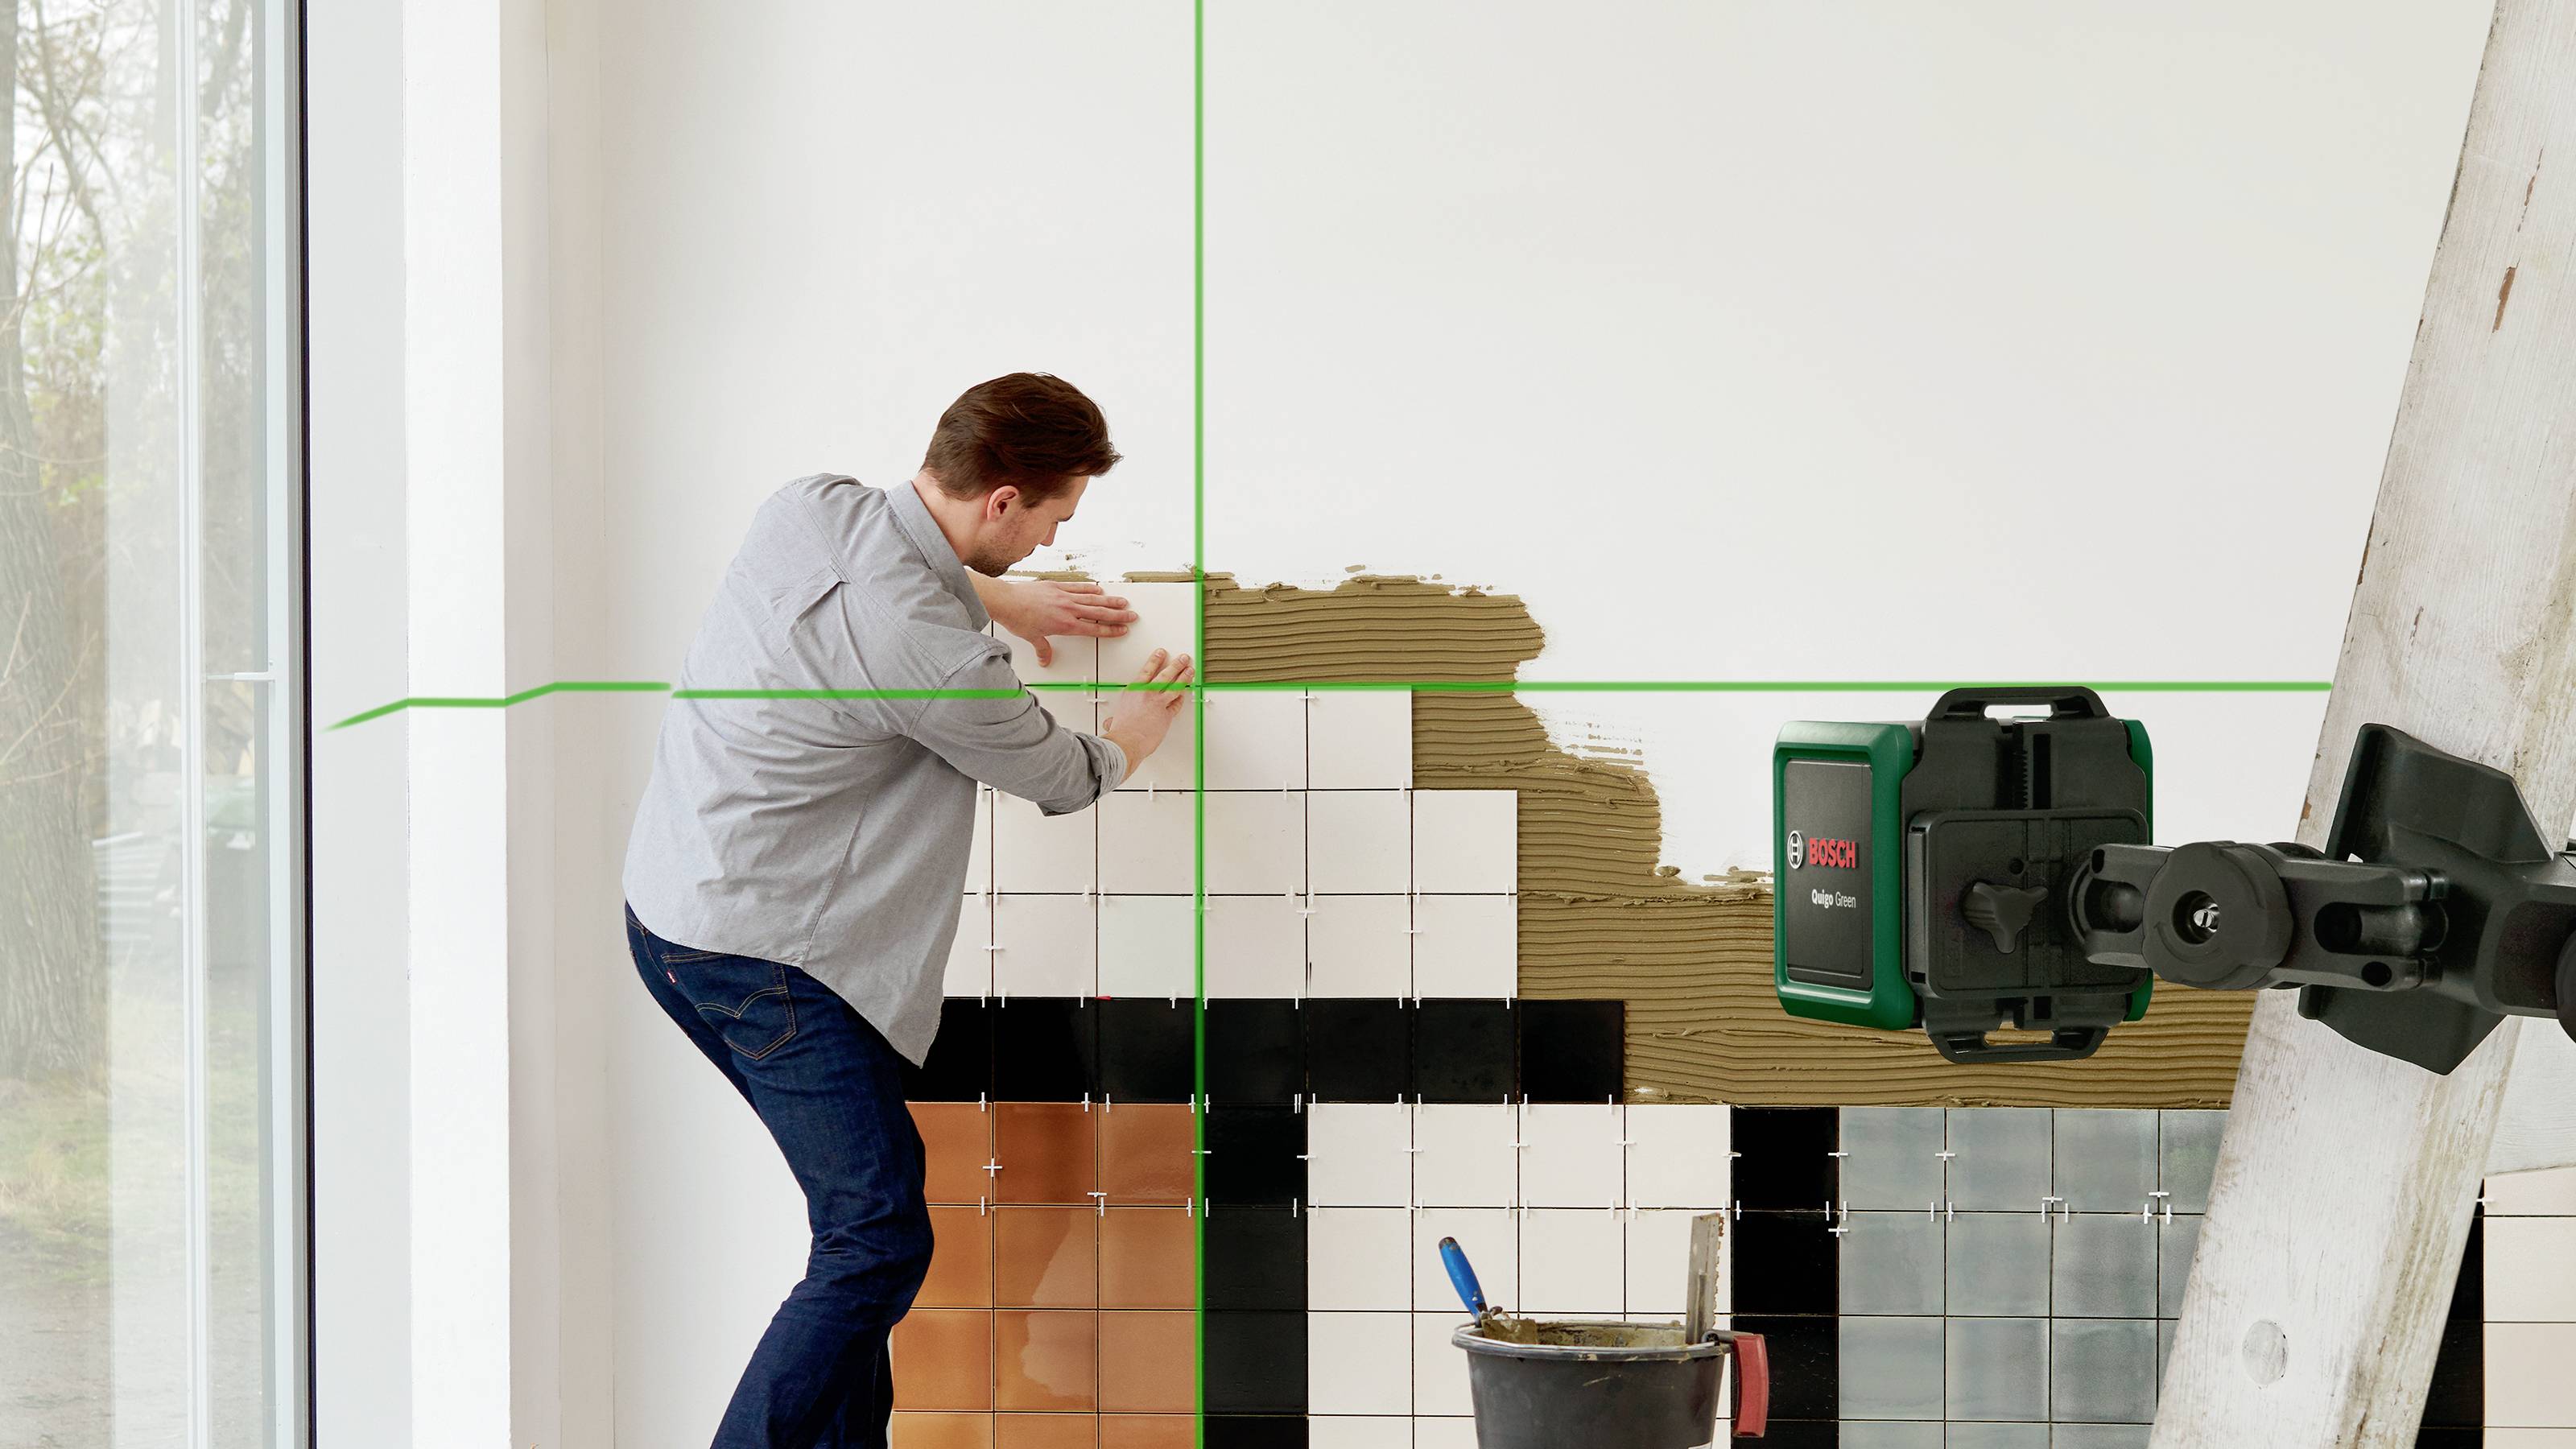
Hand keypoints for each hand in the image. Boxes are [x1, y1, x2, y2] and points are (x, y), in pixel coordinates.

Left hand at [990, 579, 1137, 666]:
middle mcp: (1068, 610)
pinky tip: (1099, 589)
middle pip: (1099, 613)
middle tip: (1131, 616)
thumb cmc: (1018, 618)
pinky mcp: (1057, 586)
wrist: (1007, 601)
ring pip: (1092, 599)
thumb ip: (1043, 649)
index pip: (1094, 628)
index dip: (1110, 630)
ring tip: (1123, 602)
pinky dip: (1090, 588)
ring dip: (1109, 601)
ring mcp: (1064, 596)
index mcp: (1065, 625)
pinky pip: (1078, 586)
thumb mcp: (1032, 638)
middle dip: (1117, 616)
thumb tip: (1045, 660)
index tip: (1122, 630)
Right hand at [1098, 649, 1194, 770]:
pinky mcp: (1167, 714)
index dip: (1156, 660)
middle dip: (1176, 665)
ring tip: (1190, 670)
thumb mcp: (1115, 720)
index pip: (1147, 670)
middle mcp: (1146, 693)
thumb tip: (1111, 723)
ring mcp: (1158, 703)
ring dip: (1184, 677)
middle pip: (1165, 675)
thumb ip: (1115, 718)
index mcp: (1133, 691)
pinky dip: (1181, 698)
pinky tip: (1184, 693)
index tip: (1161, 653)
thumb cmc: (1120, 731)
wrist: (1127, 742)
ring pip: (1175, 686)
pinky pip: (1176, 704)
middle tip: (1182, 659)